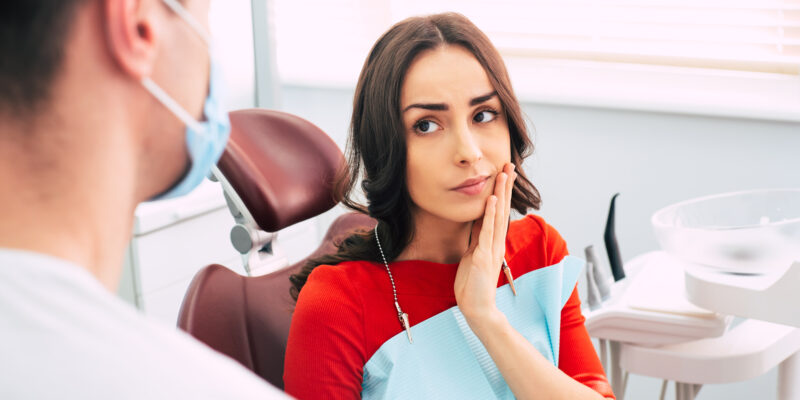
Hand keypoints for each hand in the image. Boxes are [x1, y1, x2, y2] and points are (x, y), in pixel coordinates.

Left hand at [454, 163, 516, 324]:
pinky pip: (487, 232)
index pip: (496, 212)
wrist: (477, 308)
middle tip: (509, 165)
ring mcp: (491, 249)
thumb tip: (477, 224)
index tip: (504, 174)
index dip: (500, 192)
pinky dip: (489, 215)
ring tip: (504, 175)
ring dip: (500, 194)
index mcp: (491, 242)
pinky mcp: (484, 257)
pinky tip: (492, 200)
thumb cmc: (473, 285)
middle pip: (501, 209)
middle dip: (505, 187)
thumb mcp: (473, 257)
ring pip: (497, 216)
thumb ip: (477, 241)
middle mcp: (495, 243)